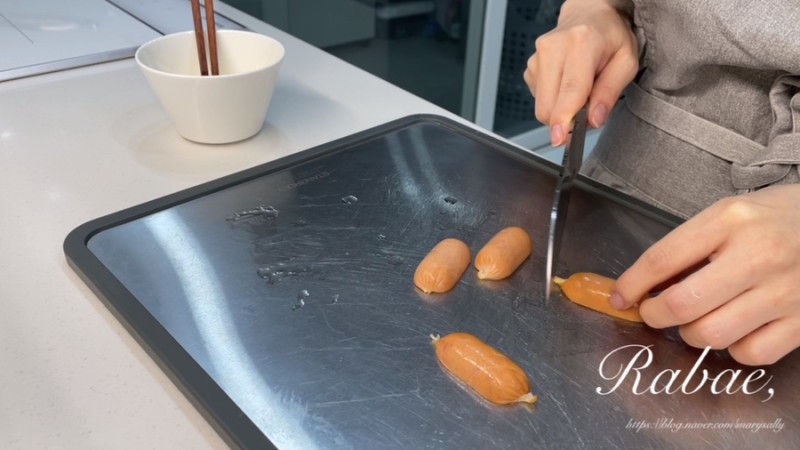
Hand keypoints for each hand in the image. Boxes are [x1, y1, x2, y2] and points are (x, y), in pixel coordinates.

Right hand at [524, 0, 637, 144]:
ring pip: (542, 106)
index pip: (569, 89)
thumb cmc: (610, 37)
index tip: (560, 138)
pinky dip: (554, 100)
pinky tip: (566, 85)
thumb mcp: (626, 62)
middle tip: (588, 110)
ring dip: (561, 109)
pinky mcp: (530, 68)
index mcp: (581, 43)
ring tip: (580, 90)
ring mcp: (537, 57)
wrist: (589, 16)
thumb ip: (610, 92)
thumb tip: (594, 119)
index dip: (563, 118)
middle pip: (548, 105)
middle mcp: (553, 48)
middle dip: (566, 119)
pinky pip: (539, 100)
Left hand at [611, 185, 799, 364]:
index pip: (662, 259)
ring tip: (694, 320)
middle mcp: (757, 255)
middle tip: (653, 312)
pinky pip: (751, 353)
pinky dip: (732, 349)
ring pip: (712, 334)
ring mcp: (784, 290)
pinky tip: (734, 331)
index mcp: (730, 220)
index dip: (631, 284)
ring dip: (690, 334)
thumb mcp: (729, 214)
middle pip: (682, 304)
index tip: (620, 297)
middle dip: (654, 315)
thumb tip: (644, 284)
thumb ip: (689, 246)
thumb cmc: (776, 218)